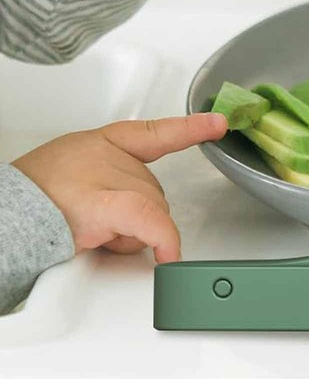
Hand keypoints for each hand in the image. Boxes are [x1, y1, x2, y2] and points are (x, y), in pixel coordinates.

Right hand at [12, 114, 227, 262]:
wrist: (1, 217)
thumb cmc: (29, 202)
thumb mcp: (73, 179)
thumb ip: (110, 184)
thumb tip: (137, 217)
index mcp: (100, 144)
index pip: (153, 133)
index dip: (188, 128)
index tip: (218, 123)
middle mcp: (108, 156)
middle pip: (155, 190)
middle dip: (139, 218)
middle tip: (98, 226)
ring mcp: (107, 178)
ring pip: (153, 211)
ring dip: (133, 235)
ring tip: (91, 236)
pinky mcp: (104, 205)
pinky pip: (149, 221)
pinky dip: (162, 238)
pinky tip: (168, 255)